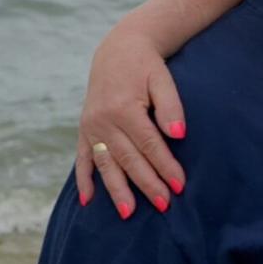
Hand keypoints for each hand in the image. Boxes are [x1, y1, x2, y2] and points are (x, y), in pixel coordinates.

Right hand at [76, 29, 185, 218]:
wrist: (118, 50)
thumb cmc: (146, 67)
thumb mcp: (163, 79)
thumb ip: (171, 106)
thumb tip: (178, 135)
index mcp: (125, 107)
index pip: (150, 144)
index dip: (165, 166)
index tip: (180, 185)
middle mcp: (104, 120)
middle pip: (129, 158)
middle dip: (147, 183)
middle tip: (164, 205)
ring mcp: (90, 126)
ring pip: (106, 163)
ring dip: (116, 189)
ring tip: (128, 213)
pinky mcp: (83, 128)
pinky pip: (82, 158)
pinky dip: (84, 179)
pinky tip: (87, 201)